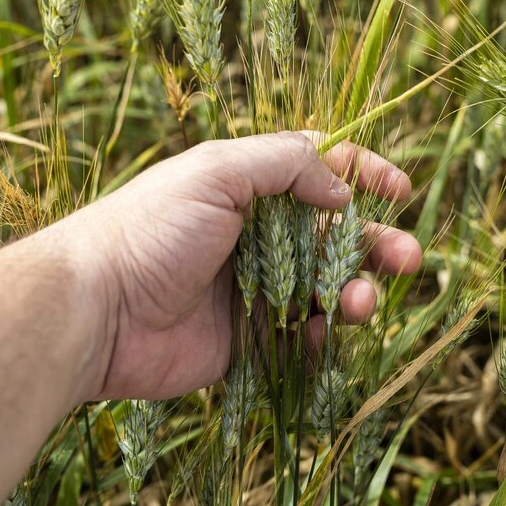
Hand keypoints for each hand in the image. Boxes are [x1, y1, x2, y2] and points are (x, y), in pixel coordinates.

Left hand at [72, 132, 420, 400]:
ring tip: (361, 301)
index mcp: (246, 185)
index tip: (401, 188)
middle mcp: (255, 233)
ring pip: (325, 285)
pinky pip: (301, 335)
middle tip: (409, 259)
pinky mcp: (246, 339)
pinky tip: (322, 330)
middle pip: (334, 233)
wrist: (96, 311)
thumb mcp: (216, 172)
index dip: (362, 174)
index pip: (318, 169)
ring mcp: (252, 287)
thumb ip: (285, 166)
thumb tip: (341, 191)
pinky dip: (322, 333)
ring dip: (356, 289)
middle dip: (377, 242)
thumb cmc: (151, 228)